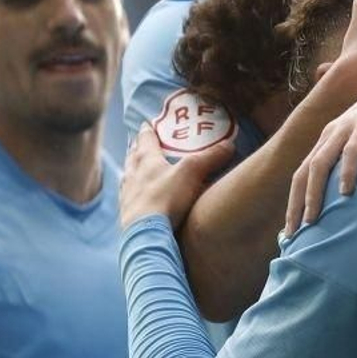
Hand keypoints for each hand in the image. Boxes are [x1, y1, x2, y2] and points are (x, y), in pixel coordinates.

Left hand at [119, 124, 234, 230]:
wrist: (146, 233)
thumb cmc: (166, 197)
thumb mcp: (193, 172)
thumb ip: (211, 157)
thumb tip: (229, 144)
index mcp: (146, 160)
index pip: (145, 140)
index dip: (147, 131)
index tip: (146, 124)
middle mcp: (132, 175)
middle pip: (132, 157)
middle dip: (137, 150)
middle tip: (139, 145)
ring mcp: (127, 196)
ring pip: (127, 177)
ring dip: (132, 172)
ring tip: (136, 170)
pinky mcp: (127, 215)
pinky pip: (128, 198)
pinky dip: (132, 193)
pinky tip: (137, 198)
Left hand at [284, 62, 356, 236]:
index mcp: (330, 138)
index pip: (303, 174)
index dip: (294, 202)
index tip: (292, 230)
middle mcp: (332, 133)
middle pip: (304, 173)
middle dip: (296, 204)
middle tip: (292, 234)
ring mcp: (347, 126)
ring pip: (320, 163)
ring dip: (313, 193)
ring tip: (312, 219)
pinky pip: (352, 150)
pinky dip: (346, 171)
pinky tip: (346, 191)